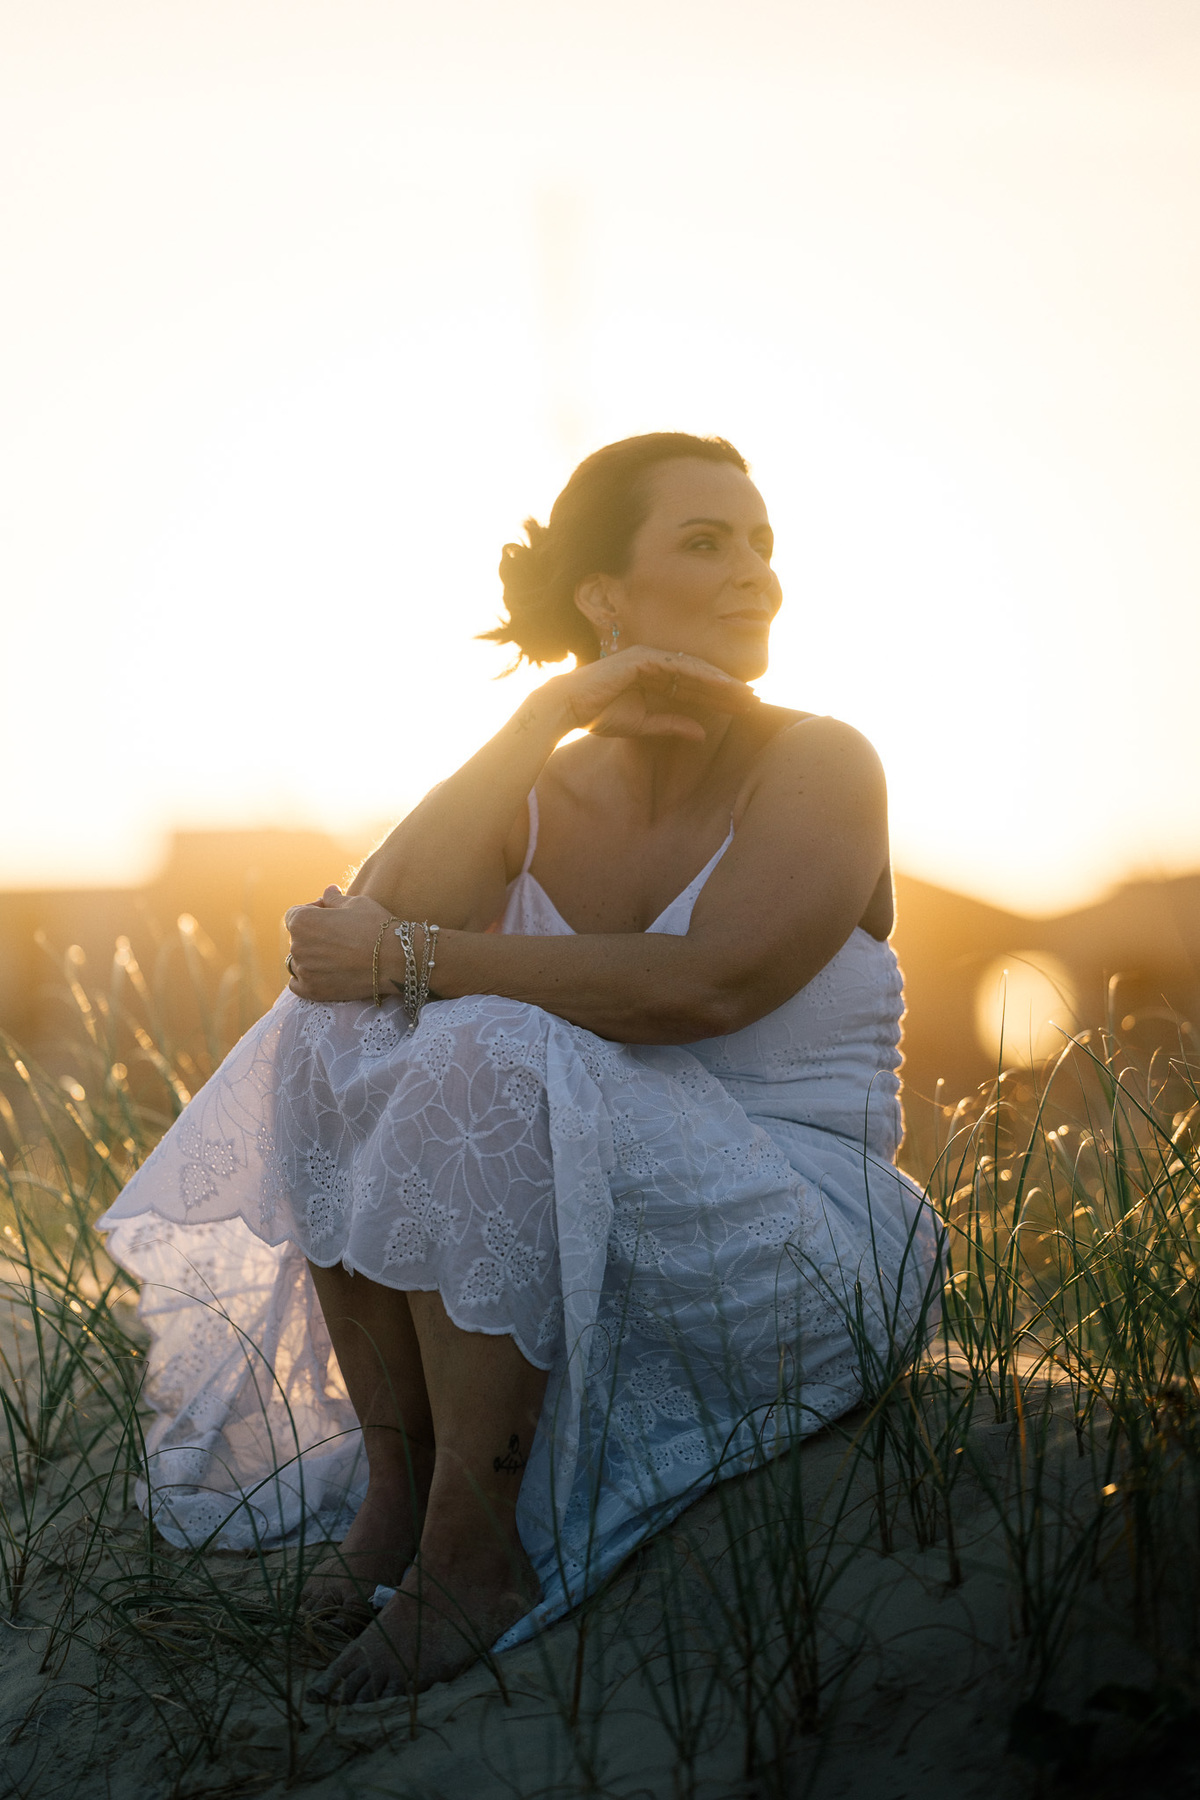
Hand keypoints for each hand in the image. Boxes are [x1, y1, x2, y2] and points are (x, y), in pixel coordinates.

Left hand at [285, 888, 392, 1000]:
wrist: (395, 959)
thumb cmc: (376, 926)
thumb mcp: (356, 903)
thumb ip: (334, 899)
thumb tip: (328, 891)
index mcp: (302, 921)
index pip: (295, 915)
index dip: (313, 913)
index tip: (331, 917)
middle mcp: (297, 946)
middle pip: (298, 938)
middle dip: (313, 936)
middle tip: (339, 937)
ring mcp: (304, 971)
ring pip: (299, 962)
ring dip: (311, 958)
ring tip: (336, 957)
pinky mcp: (313, 991)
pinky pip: (296, 985)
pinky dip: (306, 979)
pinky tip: (322, 974)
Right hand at [550, 647, 758, 742]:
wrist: (570, 707)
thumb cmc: (600, 715)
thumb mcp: (644, 725)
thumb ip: (672, 725)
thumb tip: (702, 734)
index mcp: (655, 679)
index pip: (695, 688)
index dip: (720, 698)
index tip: (744, 708)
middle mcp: (656, 664)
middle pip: (701, 677)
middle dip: (728, 689)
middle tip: (755, 699)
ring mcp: (650, 658)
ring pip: (695, 670)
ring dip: (721, 681)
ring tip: (745, 693)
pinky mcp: (643, 659)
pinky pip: (679, 667)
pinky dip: (702, 675)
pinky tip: (722, 685)